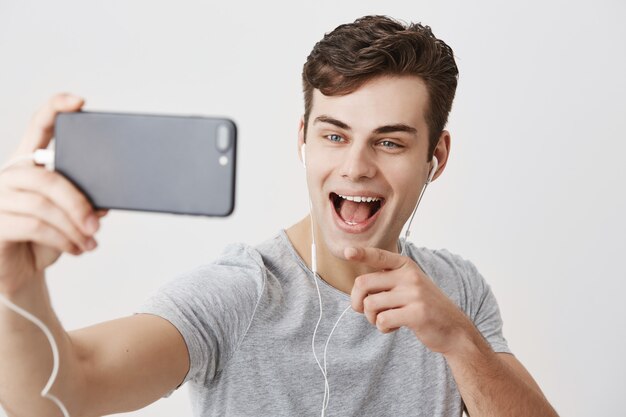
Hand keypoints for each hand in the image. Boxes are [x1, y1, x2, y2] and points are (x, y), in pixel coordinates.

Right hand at [0, 93, 106, 293]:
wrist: (23, 272)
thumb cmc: (45, 239)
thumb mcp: (69, 217)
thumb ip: (85, 201)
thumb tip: (106, 202)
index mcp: (29, 165)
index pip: (38, 127)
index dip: (55, 109)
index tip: (79, 101)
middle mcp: (9, 175)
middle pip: (48, 177)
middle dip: (79, 202)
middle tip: (98, 223)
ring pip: (43, 205)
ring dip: (74, 227)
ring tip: (90, 241)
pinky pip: (34, 226)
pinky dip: (62, 239)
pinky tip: (77, 248)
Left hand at [347, 246, 472, 354]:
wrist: (454, 329)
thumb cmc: (425, 306)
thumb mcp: (410, 285)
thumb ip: (388, 280)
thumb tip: (358, 288)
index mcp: (406, 265)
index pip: (379, 256)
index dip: (362, 253)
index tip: (347, 252)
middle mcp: (410, 276)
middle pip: (363, 284)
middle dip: (357, 301)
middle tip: (364, 312)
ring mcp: (414, 294)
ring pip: (370, 305)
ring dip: (371, 318)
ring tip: (384, 320)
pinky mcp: (416, 313)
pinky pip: (382, 320)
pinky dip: (383, 328)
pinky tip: (394, 327)